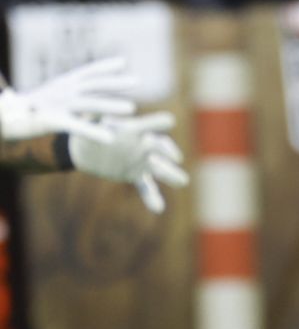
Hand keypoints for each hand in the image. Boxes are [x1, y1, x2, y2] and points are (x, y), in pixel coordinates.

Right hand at [0, 58, 137, 142]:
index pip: (86, 71)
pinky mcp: (52, 121)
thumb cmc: (34, 109)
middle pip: (93, 85)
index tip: (123, 62)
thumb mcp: (55, 96)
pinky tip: (110, 138)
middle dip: (115, 83)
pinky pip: (77, 127)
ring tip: (132, 109)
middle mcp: (62, 90)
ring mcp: (58, 105)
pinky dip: (94, 131)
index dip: (104, 66)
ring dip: (111, 105)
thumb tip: (94, 91)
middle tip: (137, 81)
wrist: (7, 119)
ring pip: (89, 104)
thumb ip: (74, 92)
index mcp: (62, 83)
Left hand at [69, 112, 189, 213]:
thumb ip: (95, 125)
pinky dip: (152, 197)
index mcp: (132, 129)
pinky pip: (146, 187)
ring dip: (171, 175)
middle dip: (167, 153)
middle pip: (158, 148)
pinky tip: (158, 208)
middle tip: (176, 158)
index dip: (157, 123)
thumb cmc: (90, 131)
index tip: (169, 121)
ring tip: (183, 181)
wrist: (86, 149)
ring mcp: (141, 161)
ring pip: (159, 168)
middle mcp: (142, 144)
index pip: (148, 125)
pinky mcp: (135, 175)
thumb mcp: (89, 126)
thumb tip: (97, 120)